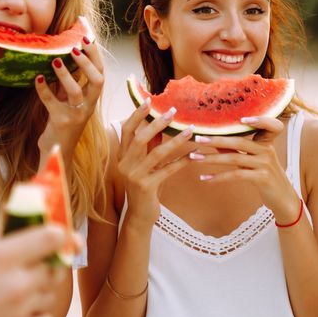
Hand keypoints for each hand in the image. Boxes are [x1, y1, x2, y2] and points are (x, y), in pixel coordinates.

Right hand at [0, 224, 72, 316]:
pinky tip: (21, 310)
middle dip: (48, 262)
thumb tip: (0, 233)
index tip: (57, 235)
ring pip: (50, 294)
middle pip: (54, 266)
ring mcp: (18, 311)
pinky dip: (37, 314)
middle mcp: (15, 283)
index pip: (50, 237)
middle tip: (35, 262)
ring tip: (19, 288)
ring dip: (41, 289)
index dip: (58, 234)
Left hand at [36, 38, 104, 156]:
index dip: (95, 55)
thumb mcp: (68, 100)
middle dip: (87, 63)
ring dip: (66, 75)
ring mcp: (76, 115)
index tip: (87, 38)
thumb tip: (62, 56)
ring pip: (76, 92)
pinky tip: (37, 78)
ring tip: (54, 61)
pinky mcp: (61, 121)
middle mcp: (88, 106)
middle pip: (98, 81)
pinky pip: (52, 102)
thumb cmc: (62, 121)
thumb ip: (69, 82)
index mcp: (92, 98)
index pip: (100, 73)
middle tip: (74, 48)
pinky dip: (44, 89)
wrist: (57, 150)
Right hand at [116, 102, 196, 225]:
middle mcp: (125, 164)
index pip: (126, 130)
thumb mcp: (146, 164)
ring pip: (156, 153)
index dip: (136, 114)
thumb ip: (150, 146)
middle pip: (140, 138)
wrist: (140, 216)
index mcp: (122, 156)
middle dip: (157, 123)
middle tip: (173, 112)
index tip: (149, 100)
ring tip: (191, 131)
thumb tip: (160, 122)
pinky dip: (182, 161)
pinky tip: (195, 155)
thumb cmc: (146, 187)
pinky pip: (167, 170)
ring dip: (175, 140)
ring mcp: (134, 176)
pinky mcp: (146, 187)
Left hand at [190, 116, 298, 220]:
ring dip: (211, 158)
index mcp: (267, 143)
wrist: (282, 197)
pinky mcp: (261, 178)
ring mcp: (265, 164)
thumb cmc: (265, 176)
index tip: (240, 118)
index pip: (270, 125)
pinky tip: (204, 179)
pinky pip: (236, 175)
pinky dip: (218, 177)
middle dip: (216, 140)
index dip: (259, 120)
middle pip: (239, 141)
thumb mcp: (253, 161)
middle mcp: (267, 150)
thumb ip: (237, 150)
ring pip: (234, 158)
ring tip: (195, 158)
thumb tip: (215, 142)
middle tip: (198, 138)